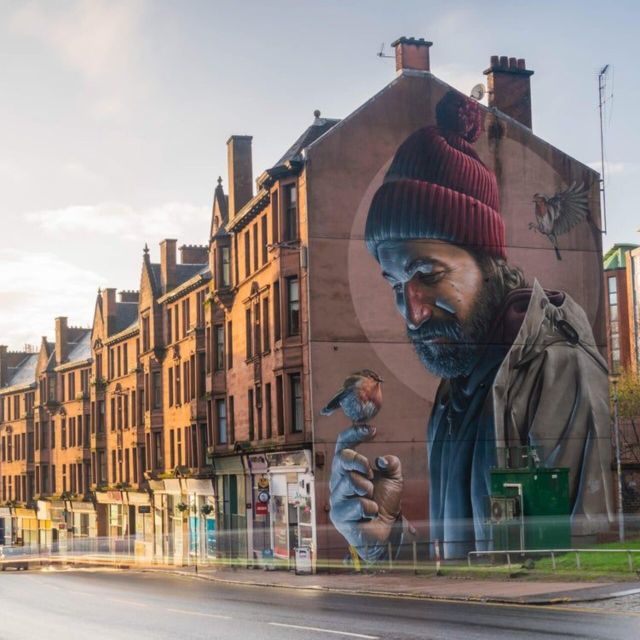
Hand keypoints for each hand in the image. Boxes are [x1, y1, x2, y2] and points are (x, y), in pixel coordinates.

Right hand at [329, 425, 402, 561]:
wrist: (387, 531)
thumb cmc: (385, 502)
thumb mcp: (394, 478)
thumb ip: (391, 464)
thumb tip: (381, 460)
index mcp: (347, 469)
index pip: (343, 445)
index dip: (354, 434)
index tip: (373, 429)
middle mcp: (337, 481)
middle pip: (342, 459)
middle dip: (359, 461)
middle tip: (370, 471)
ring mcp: (336, 499)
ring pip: (350, 482)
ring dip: (367, 488)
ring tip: (372, 498)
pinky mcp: (339, 517)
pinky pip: (358, 505)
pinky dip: (371, 508)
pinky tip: (371, 514)